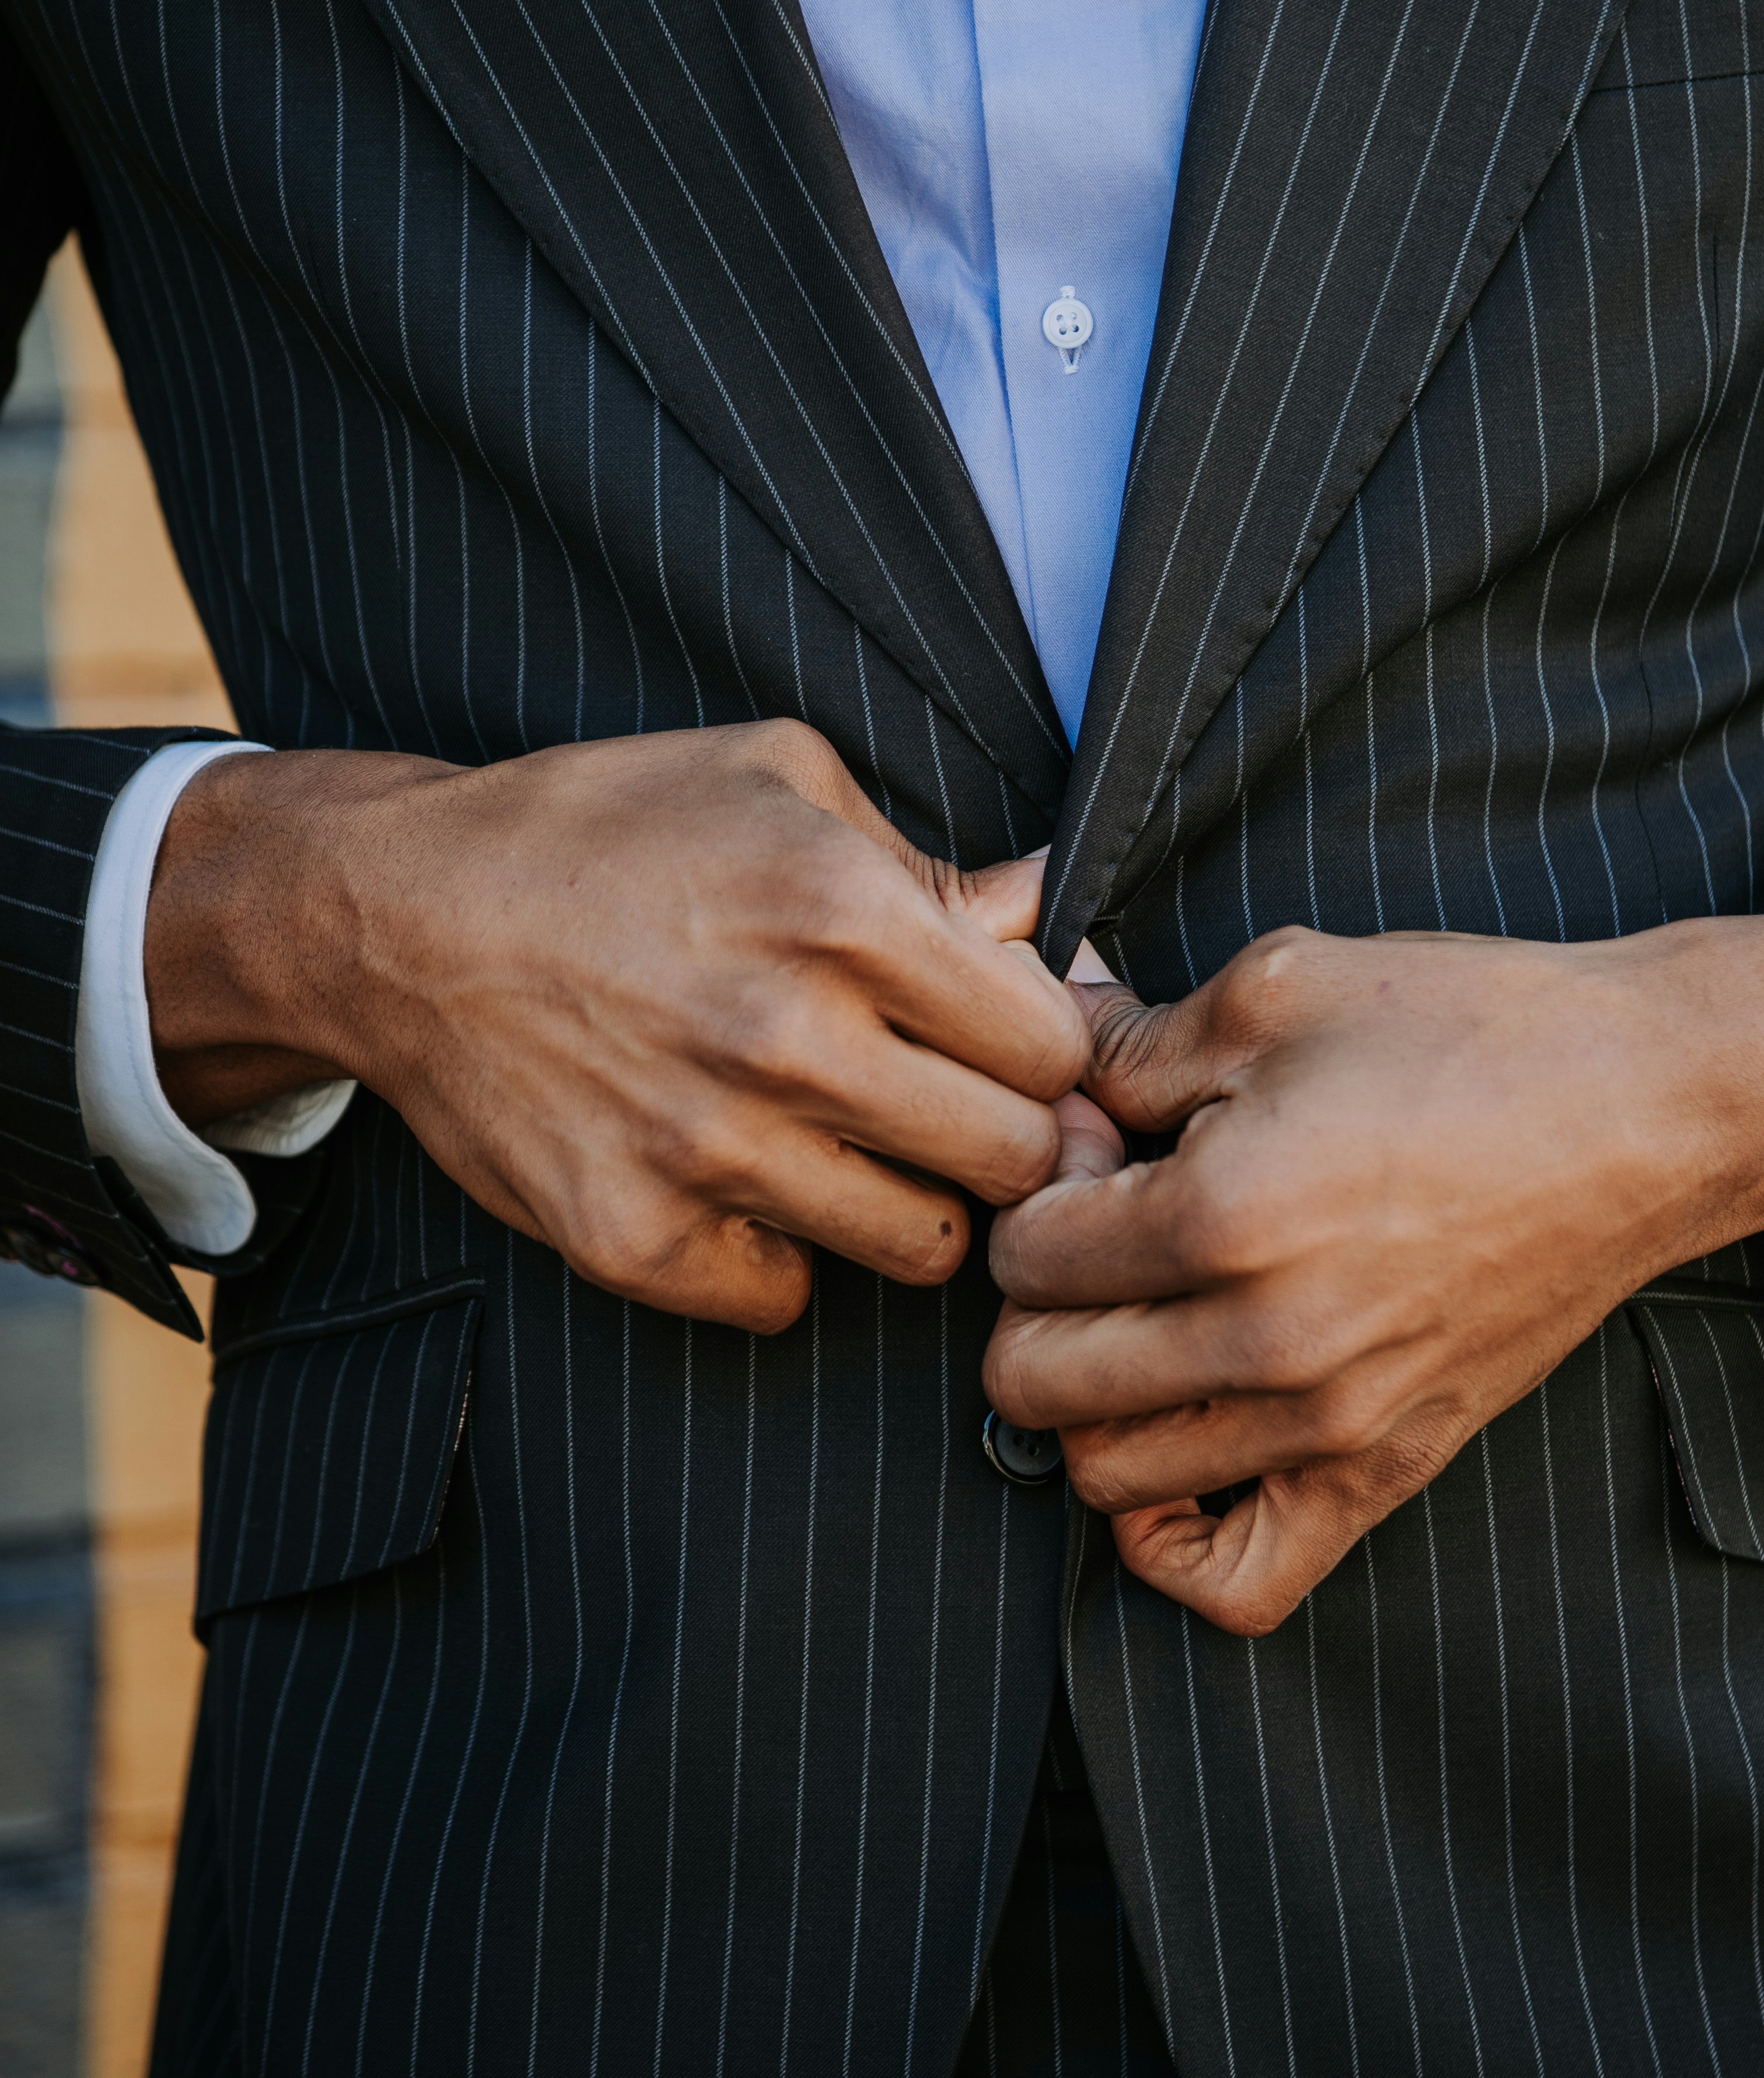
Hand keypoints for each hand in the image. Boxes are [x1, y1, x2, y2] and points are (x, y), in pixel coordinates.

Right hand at [145, 722, 1088, 1328]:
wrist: (398, 916)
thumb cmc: (600, 829)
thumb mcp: (779, 779)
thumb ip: (932, 863)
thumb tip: (1050, 924)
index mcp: (846, 910)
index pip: (1051, 1046)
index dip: (1049, 1050)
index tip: (1013, 1047)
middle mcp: (788, 1037)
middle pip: (1014, 1159)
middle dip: (1006, 1136)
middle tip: (955, 1109)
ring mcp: (709, 1150)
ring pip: (922, 1245)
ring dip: (905, 1202)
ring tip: (852, 1144)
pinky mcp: (634, 1238)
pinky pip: (787, 1298)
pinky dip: (782, 1255)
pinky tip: (747, 1183)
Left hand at [986, 915, 1763, 1634]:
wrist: (1649, 1107)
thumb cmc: (1474, 1029)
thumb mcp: (1279, 986)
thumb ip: (1131, 1037)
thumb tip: (1044, 1040)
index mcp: (1223, 1215)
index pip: (1023, 1253)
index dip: (1038, 1187)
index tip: (1097, 1146)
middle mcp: (1265, 1340)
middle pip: (1033, 1382)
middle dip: (1037, 1300)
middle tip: (1103, 1232)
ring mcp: (1329, 1423)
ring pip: (1107, 1478)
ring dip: (1091, 1402)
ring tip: (1142, 1319)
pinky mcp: (1388, 1468)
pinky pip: (1239, 1581)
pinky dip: (1174, 1540)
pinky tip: (1180, 1451)